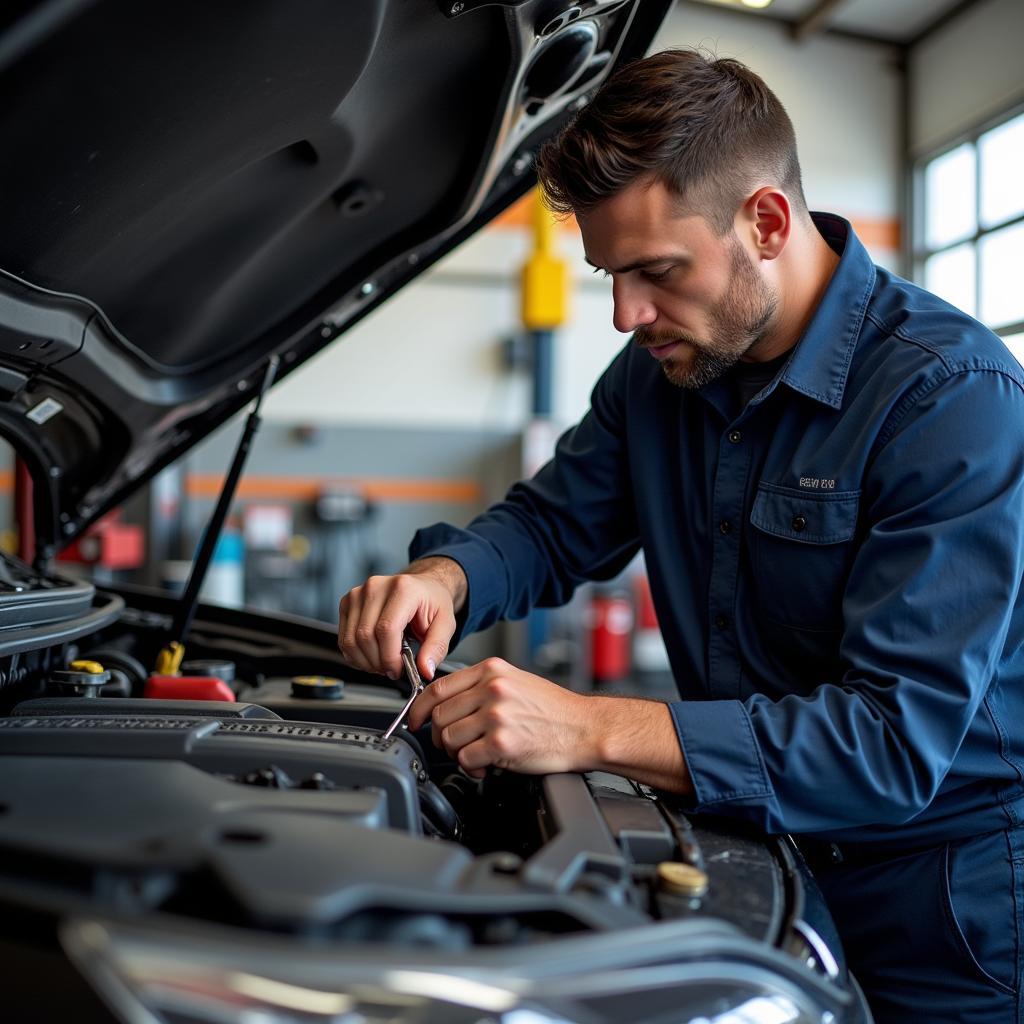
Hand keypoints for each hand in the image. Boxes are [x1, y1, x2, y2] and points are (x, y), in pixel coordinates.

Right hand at [337, 558, 465, 680]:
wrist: (421, 588)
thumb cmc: (431, 603)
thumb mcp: (446, 624)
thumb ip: (436, 648)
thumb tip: (425, 670)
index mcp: (403, 588)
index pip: (386, 629)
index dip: (389, 657)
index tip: (398, 670)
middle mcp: (376, 587)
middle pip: (365, 636)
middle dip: (378, 662)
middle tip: (392, 669)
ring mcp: (358, 594)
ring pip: (350, 640)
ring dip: (366, 661)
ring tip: (383, 663)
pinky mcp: (347, 602)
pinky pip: (344, 639)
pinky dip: (355, 655)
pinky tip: (372, 656)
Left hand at [409, 657, 693, 792]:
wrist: (585, 728)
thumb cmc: (554, 710)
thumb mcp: (515, 681)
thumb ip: (480, 687)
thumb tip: (445, 703)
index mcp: (492, 671)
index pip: (438, 687)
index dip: (420, 708)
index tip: (416, 720)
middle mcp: (492, 689)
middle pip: (439, 715)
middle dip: (441, 736)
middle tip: (455, 745)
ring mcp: (496, 715)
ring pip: (449, 738)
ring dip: (457, 754)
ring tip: (476, 756)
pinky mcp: (502, 743)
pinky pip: (465, 759)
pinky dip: (471, 768)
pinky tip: (486, 766)